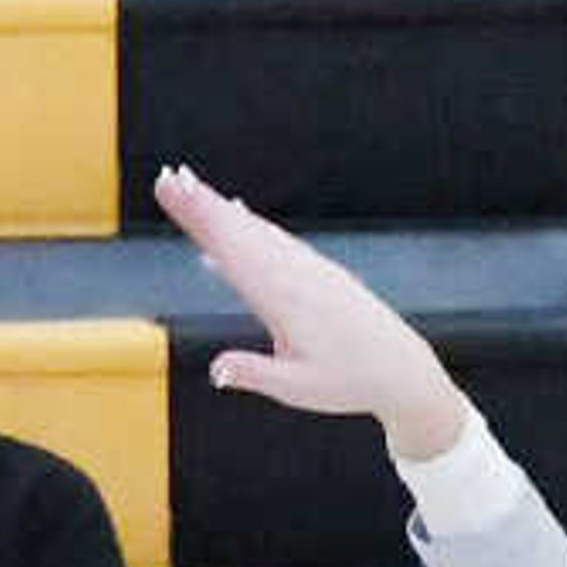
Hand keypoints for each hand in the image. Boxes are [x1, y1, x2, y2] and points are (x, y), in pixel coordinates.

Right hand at [154, 163, 469, 460]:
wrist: (400, 369)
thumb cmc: (348, 382)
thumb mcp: (296, 389)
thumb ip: (254, 374)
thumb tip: (216, 370)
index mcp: (284, 298)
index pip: (230, 251)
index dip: (199, 220)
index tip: (173, 193)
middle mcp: (295, 274)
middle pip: (239, 231)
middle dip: (201, 204)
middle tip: (167, 177)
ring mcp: (309, 268)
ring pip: (258, 230)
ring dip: (223, 208)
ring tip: (193, 188)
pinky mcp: (320, 270)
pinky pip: (279, 239)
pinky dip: (253, 224)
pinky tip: (238, 213)